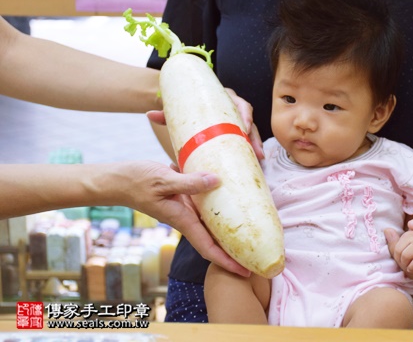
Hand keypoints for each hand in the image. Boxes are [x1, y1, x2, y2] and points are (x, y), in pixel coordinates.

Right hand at [121, 161, 250, 276]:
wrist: (117, 179)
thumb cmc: (135, 181)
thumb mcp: (162, 180)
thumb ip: (189, 182)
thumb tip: (216, 181)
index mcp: (182, 220)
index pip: (208, 248)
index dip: (227, 262)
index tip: (245, 271)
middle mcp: (186, 217)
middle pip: (214, 239)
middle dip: (233, 250)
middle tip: (257, 253)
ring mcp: (185, 208)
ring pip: (212, 221)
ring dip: (229, 226)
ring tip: (252, 226)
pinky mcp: (183, 196)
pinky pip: (205, 203)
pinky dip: (219, 201)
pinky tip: (231, 193)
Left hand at [146, 88, 263, 159]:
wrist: (188, 107)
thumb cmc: (186, 109)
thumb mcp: (179, 111)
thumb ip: (167, 114)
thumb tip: (150, 115)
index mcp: (223, 99)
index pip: (239, 103)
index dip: (245, 114)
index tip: (245, 125)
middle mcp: (233, 109)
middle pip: (249, 120)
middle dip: (254, 135)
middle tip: (255, 149)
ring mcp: (236, 121)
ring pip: (251, 131)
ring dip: (256, 145)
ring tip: (258, 159)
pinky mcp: (236, 133)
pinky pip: (247, 140)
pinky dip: (251, 150)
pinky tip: (255, 162)